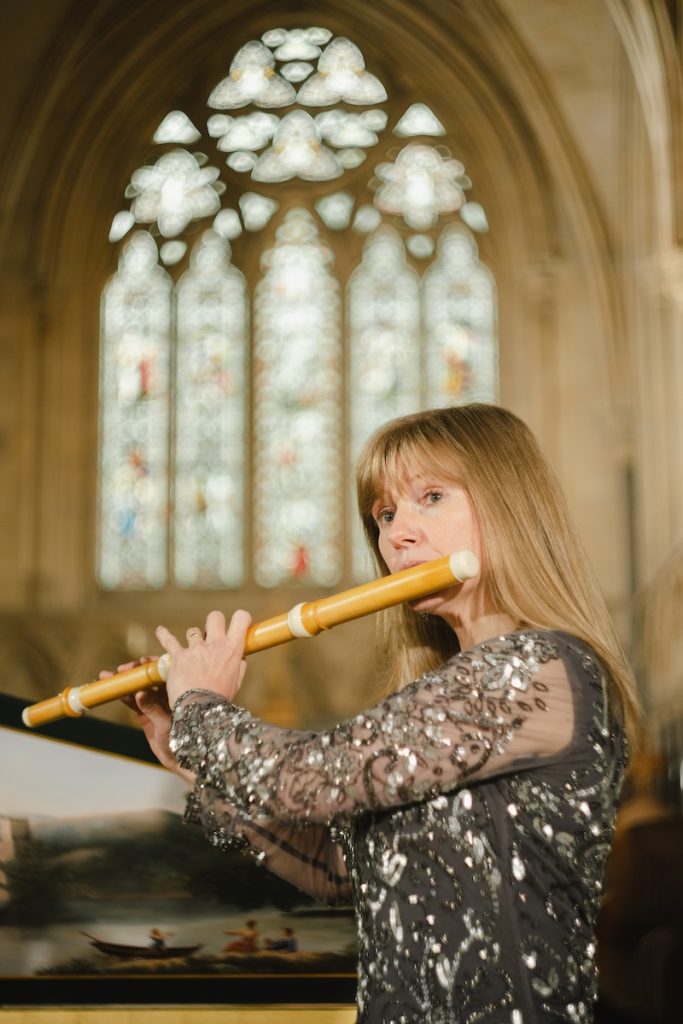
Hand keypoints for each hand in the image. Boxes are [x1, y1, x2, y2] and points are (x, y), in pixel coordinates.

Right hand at [98, 658, 193, 784]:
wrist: (182, 759)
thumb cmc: (184, 739)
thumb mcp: (168, 724)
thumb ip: (153, 709)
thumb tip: (140, 693)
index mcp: (180, 689)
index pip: (165, 671)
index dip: (151, 665)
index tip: (140, 662)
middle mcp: (168, 693)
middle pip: (149, 677)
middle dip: (134, 672)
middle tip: (121, 670)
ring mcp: (156, 703)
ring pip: (138, 688)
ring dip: (124, 683)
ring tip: (108, 676)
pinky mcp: (146, 715)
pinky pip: (134, 702)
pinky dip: (124, 697)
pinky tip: (114, 692)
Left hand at [155, 609, 251, 708]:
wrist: (200, 711)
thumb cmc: (220, 698)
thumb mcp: (236, 682)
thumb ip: (239, 667)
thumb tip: (240, 657)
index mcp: (232, 649)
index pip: (241, 619)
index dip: (241, 617)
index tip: (238, 621)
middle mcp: (215, 644)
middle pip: (215, 617)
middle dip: (214, 622)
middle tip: (213, 633)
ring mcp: (196, 649)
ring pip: (193, 631)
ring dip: (193, 638)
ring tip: (192, 650)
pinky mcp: (179, 657)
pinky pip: (169, 640)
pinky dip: (164, 635)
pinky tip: (160, 630)